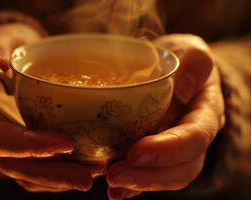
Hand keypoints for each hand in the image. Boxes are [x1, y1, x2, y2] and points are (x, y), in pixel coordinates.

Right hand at [0, 23, 105, 192]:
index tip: (66, 144)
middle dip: (52, 175)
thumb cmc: (9, 49)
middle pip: (15, 166)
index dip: (29, 146)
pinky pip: (38, 171)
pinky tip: (86, 168)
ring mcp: (5, 146)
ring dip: (61, 179)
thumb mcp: (1, 39)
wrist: (13, 62)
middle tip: (87, 178)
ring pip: (28, 175)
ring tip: (95, 173)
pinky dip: (60, 174)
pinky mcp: (22, 149)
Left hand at [106, 34, 224, 198]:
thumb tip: (183, 88)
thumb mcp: (190, 50)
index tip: (137, 152)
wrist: (170, 72)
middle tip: (115, 175)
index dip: (168, 149)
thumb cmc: (180, 60)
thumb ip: (195, 61)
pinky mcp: (154, 153)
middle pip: (180, 168)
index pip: (194, 138)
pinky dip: (130, 185)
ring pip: (163, 177)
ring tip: (110, 182)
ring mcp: (172, 149)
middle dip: (149, 176)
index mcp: (204, 114)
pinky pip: (146, 174)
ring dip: (137, 184)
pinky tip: (112, 189)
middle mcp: (191, 138)